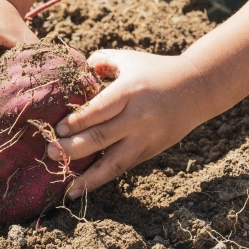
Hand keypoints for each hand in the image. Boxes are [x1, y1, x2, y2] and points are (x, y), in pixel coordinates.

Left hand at [47, 49, 215, 198]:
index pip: (98, 110)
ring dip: (88, 177)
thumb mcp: (129, 59)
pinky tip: (85, 187)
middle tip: (50, 153)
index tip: (56, 130)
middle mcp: (137, 118)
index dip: (76, 122)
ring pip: (113, 163)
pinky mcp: (150, 151)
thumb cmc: (156, 70)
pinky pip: (122, 167)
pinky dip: (103, 179)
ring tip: (67, 188)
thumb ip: (101, 61)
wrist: (198, 88)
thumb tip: (77, 68)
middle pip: (100, 137)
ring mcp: (145, 138)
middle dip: (72, 148)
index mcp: (129, 92)